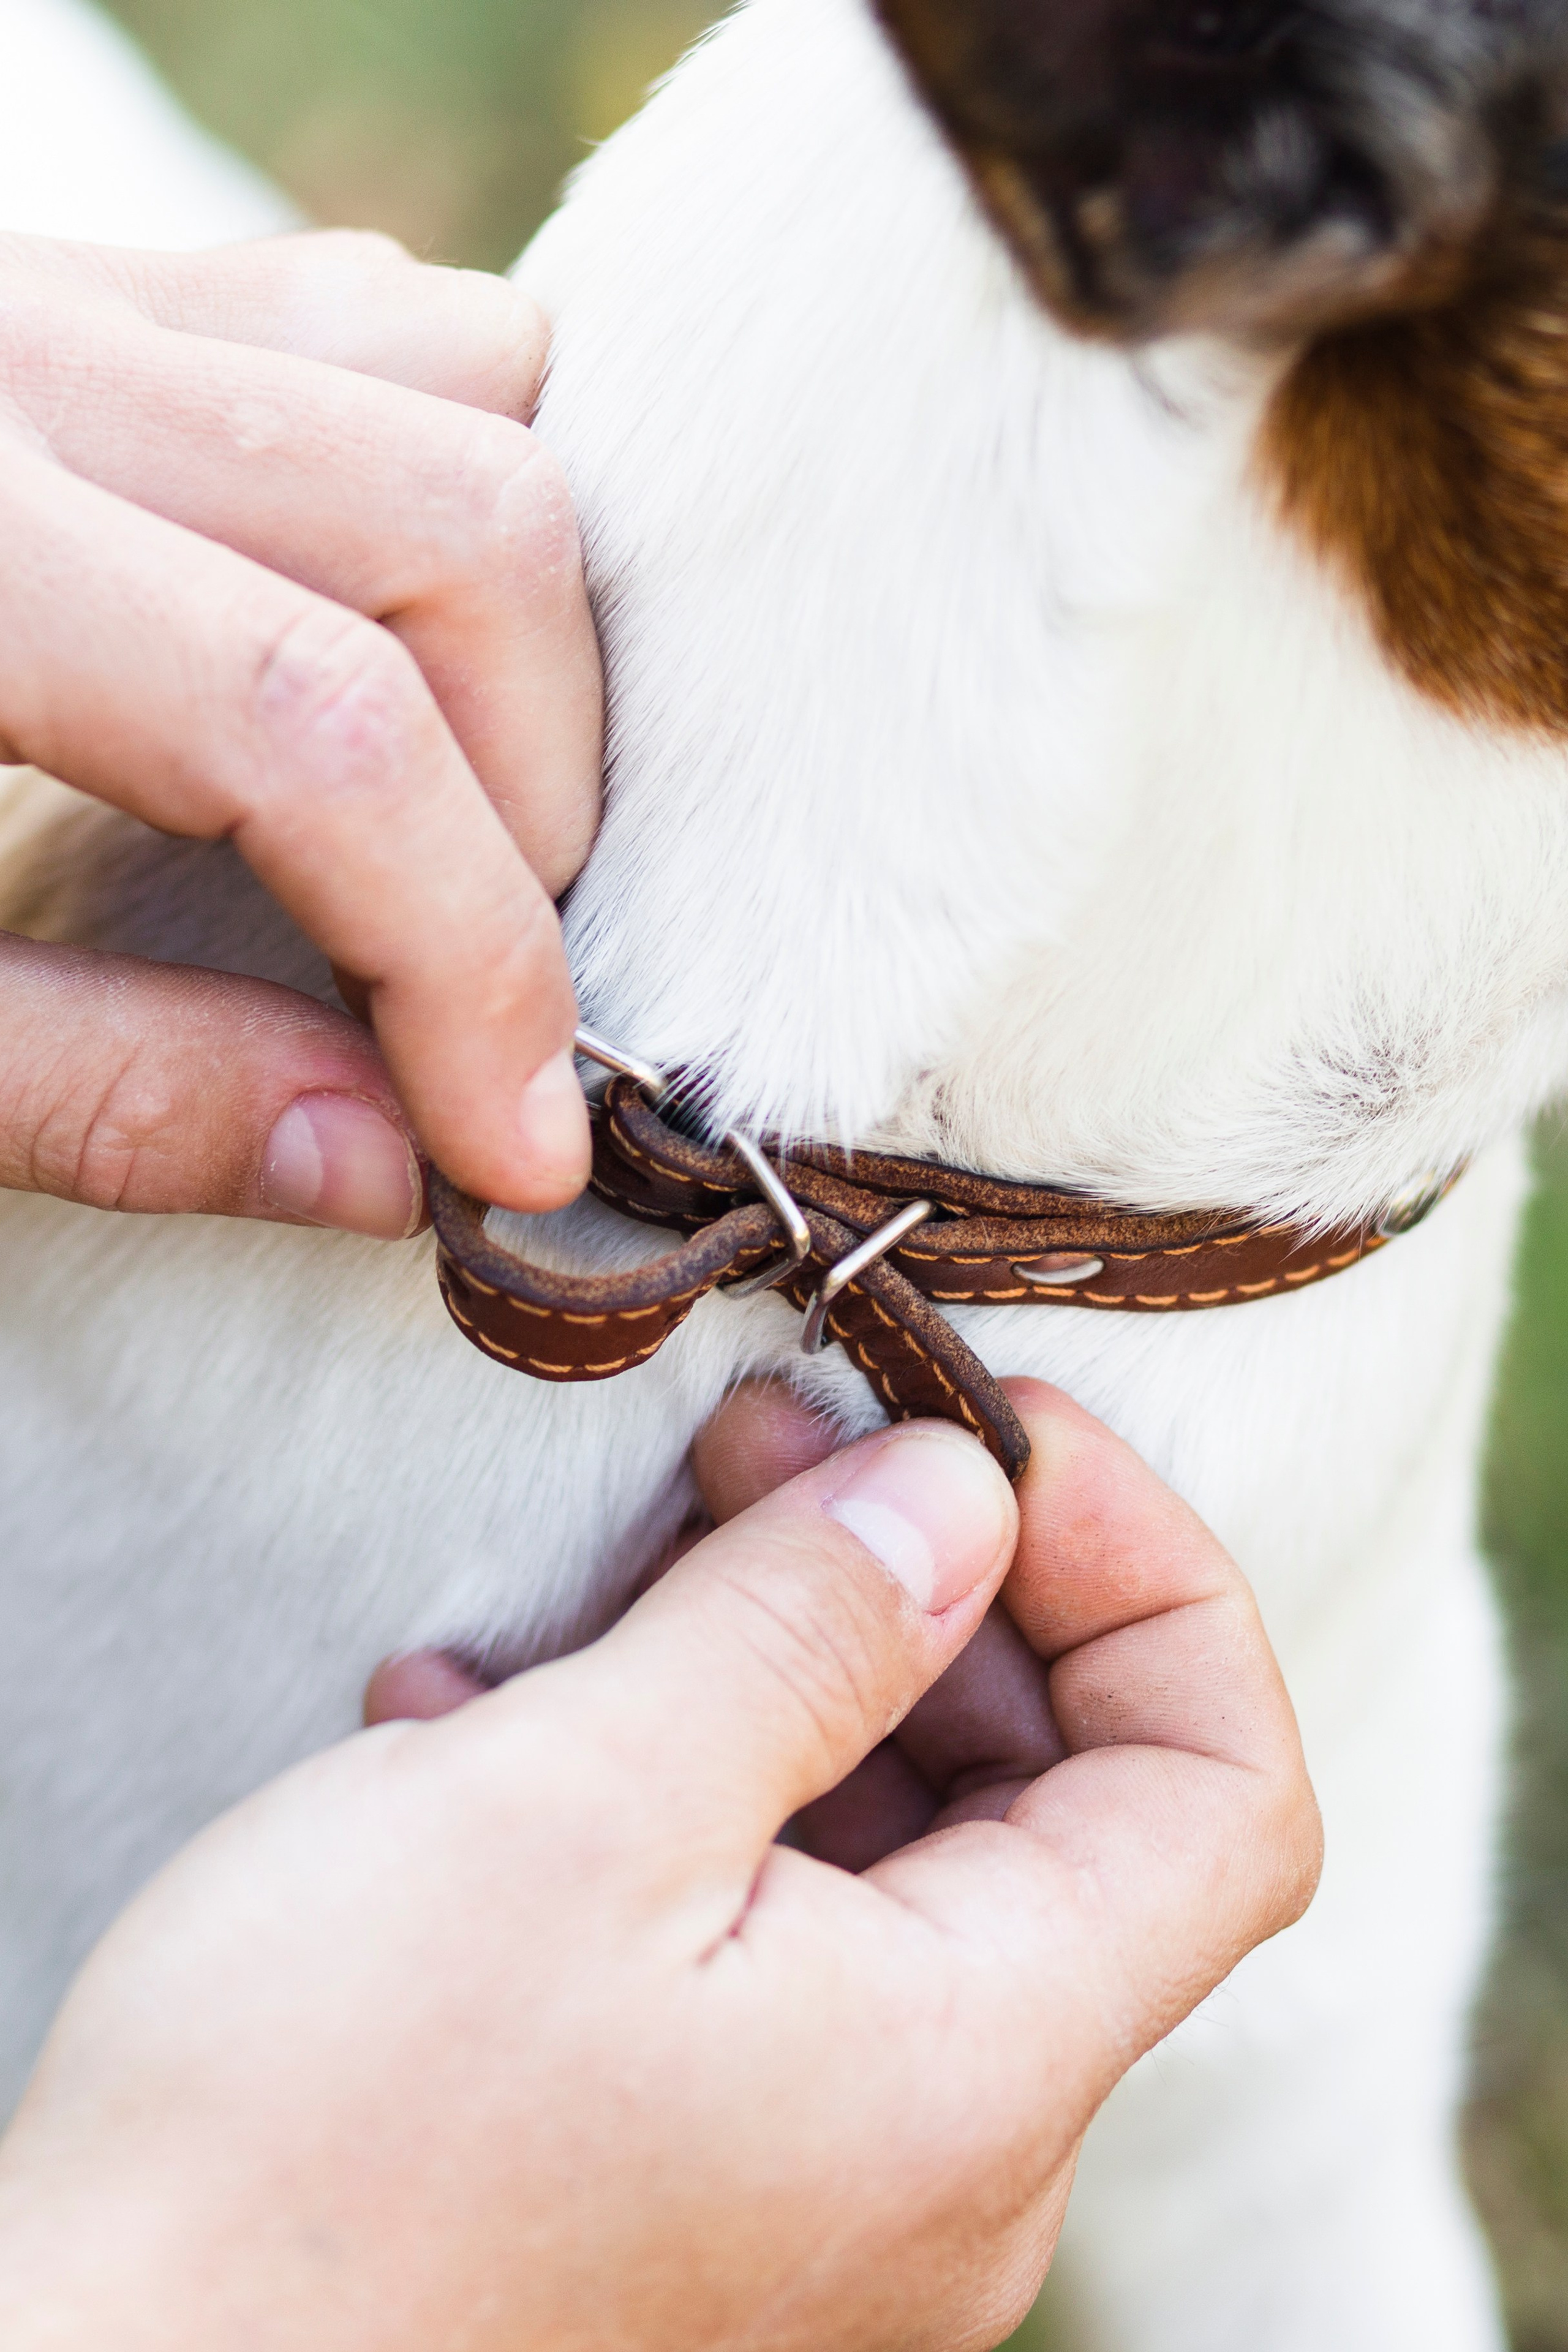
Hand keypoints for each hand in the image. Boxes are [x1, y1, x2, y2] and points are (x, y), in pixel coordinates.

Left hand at [0, 228, 603, 1229]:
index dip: (470, 965)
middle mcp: (10, 357)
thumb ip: (97, 1090)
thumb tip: (388, 1164)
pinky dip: (453, 497)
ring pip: (460, 378)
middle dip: (540, 803)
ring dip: (526, 633)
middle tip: (479, 997)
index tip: (521, 1149)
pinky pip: (368, 329)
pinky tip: (405, 659)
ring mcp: (52, 284)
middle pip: (459, 525)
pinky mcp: (73, 285)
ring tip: (467, 823)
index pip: (319, 731)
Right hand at [0, 1380, 1318, 2350]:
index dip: (1145, 1574)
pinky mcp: (707, 2172)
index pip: (1220, 1793)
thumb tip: (963, 1500)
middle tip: (763, 1448)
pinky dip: (685, 1800)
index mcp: (971, 2075)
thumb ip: (807, 1632)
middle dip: (930, 1594)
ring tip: (608, 1592)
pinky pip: (769, 1942)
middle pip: (1050, 1813)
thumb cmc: (316, 2137)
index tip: (995, 1436)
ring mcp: (827, 2179)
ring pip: (890, 1862)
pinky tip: (505, 1731)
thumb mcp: (573, 1805)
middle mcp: (943, 2159)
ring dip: (778, 1683)